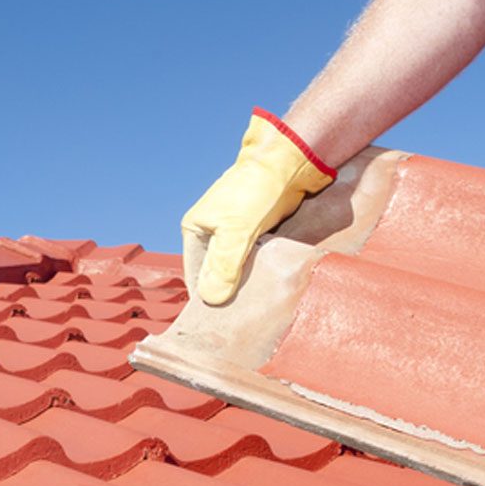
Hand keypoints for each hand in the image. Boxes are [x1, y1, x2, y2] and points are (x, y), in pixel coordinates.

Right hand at [182, 109, 333, 304]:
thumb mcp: (237, 230)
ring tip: (255, 308)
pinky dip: (257, 274)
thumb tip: (211, 300)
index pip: (195, 275)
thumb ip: (223, 265)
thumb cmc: (257, 191)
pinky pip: (252, 261)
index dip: (206, 298)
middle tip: (242, 318)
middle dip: (226, 294)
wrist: (289, 163)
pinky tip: (266, 289)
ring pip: (235, 270)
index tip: (222, 322)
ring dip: (244, 286)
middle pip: (214, 274)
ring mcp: (233, 233)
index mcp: (195, 229)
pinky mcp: (255, 233)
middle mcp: (211, 232)